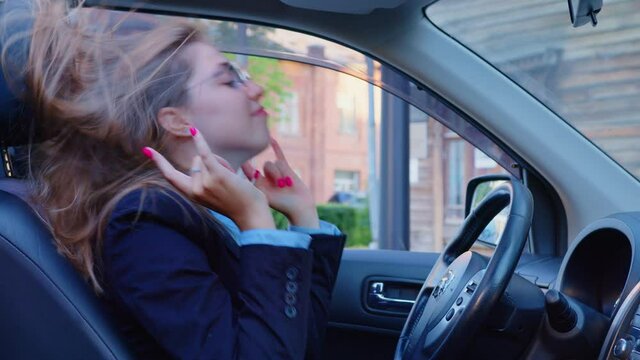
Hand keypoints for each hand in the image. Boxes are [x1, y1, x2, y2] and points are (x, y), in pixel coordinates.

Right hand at [144, 129, 274, 230]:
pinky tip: (194, 131)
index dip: (159, 163)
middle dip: (210, 163)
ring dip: (220, 162)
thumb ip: (204, 180)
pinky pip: (205, 153)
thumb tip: (199, 156)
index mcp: (192, 195)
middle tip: (228, 180)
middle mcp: (195, 190)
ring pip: (205, 158)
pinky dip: (199, 141)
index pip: (171, 176)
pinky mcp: (216, 175)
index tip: (147, 150)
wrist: (251, 214)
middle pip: (195, 162)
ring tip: (232, 179)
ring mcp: (204, 182)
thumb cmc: (237, 203)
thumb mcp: (213, 194)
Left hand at [241, 137, 319, 228]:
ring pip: (277, 163)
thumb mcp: (265, 195)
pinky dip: (276, 148)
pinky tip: (271, 139)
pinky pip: (279, 156)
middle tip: (281, 185)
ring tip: (287, 185)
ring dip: (283, 172)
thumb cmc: (282, 205)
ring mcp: (276, 172)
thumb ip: (257, 183)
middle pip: (267, 165)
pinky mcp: (286, 169)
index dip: (246, 164)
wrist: (299, 207)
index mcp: (258, 184)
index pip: (249, 170)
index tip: (237, 156)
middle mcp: (265, 177)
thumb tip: (252, 170)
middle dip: (275, 173)